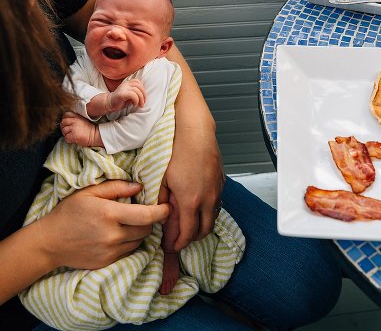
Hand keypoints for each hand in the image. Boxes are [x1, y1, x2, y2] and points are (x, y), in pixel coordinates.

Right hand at [34, 180, 169, 269]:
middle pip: (146, 229)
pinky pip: (129, 251)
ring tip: (131, 222)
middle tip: (147, 211)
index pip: (146, 215)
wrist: (50, 243)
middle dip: (151, 220)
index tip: (168, 206)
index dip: (162, 211)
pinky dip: (130, 242)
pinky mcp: (108, 262)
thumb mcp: (89, 192)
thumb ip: (116, 187)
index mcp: (109, 214)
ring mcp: (111, 251)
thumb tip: (139, 186)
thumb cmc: (69, 213)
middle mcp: (112, 235)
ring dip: (141, 231)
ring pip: (140, 241)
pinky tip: (120, 234)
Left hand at [61, 111, 97, 145]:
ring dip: (66, 134)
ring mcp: (73, 128)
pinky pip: (66, 137)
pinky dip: (68, 140)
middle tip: (68, 131)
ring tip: (71, 136)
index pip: (66, 115)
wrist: (94, 135)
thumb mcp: (82, 120)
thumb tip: (66, 121)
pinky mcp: (73, 135)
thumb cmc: (89, 129)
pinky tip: (73, 139)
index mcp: (77, 116)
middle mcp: (74, 121)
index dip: (65, 119)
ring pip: (64, 130)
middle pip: (63, 122)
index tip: (66, 124)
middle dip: (63, 127)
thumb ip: (75, 118)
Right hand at [107, 79, 145, 111]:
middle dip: (143, 96)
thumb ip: (136, 93)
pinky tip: (134, 105)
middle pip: (139, 87)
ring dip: (140, 100)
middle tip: (142, 104)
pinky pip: (133, 95)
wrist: (109, 103)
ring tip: (139, 105)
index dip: (142, 90)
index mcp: (128, 83)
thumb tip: (144, 96)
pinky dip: (136, 100)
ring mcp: (123, 88)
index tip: (142, 98)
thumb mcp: (130, 95)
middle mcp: (126, 84)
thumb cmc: (121, 101)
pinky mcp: (121, 94)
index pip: (138, 82)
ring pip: (137, 91)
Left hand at [159, 121, 224, 250]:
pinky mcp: (221, 182)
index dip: (179, 244)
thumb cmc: (177, 152)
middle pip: (203, 231)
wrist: (196, 133)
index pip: (187, 234)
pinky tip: (199, 205)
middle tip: (180, 238)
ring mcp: (216, 191)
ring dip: (202, 226)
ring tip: (189, 224)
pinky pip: (217, 204)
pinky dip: (208, 211)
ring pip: (212, 219)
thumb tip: (159, 216)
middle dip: (192, 239)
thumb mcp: (162, 179)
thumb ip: (161, 201)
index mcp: (190, 202)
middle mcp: (207, 200)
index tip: (171, 247)